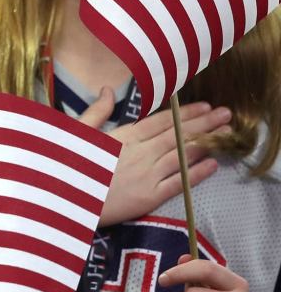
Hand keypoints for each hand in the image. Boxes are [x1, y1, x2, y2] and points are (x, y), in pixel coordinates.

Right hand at [78, 89, 229, 225]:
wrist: (64, 201)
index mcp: (123, 136)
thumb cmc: (66, 167)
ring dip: (207, 144)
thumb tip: (109, 89)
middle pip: (178, 135)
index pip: (161, 121)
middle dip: (205, 124)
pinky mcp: (148, 198)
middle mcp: (139, 153)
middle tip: (227, 114)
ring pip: (182, 156)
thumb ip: (96, 112)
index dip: (185, 113)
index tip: (205, 106)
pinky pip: (178, 183)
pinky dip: (196, 173)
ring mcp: (146, 175)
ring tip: (226, 134)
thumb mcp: (76, 133)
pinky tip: (212, 164)